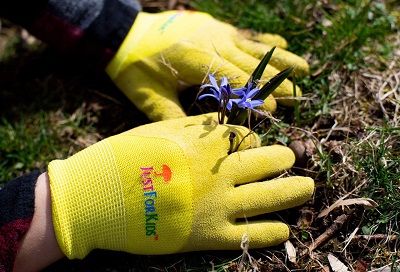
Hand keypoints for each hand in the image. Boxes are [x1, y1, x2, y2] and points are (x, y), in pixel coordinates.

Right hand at [48, 113, 313, 258]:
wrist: (102, 195)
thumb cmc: (129, 156)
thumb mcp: (162, 129)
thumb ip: (196, 127)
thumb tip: (221, 123)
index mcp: (208, 145)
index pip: (246, 138)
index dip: (255, 141)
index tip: (259, 145)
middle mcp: (220, 174)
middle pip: (265, 163)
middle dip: (284, 160)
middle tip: (295, 160)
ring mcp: (217, 206)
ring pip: (267, 198)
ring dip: (292, 192)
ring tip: (307, 188)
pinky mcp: (209, 236)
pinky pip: (249, 235)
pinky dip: (271, 232)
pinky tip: (285, 229)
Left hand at [106, 11, 308, 120]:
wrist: (125, 33)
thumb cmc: (135, 67)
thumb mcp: (147, 95)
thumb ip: (170, 117)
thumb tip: (194, 143)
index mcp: (195, 60)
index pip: (232, 79)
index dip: (253, 95)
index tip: (273, 110)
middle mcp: (212, 43)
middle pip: (250, 65)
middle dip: (275, 83)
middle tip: (297, 98)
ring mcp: (216, 32)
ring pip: (254, 49)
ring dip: (280, 60)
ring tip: (305, 69)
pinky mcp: (216, 27)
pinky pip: (246, 36)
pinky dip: (266, 42)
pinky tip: (284, 46)